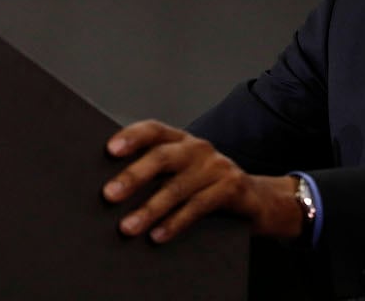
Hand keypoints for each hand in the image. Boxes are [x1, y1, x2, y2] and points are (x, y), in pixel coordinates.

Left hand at [102, 119, 301, 242]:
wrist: (255, 200)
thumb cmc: (206, 188)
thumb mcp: (181, 175)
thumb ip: (154, 176)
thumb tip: (110, 193)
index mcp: (181, 141)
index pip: (154, 130)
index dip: (132, 136)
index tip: (109, 150)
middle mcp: (199, 148)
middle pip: (163, 156)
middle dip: (134, 175)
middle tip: (110, 194)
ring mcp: (217, 166)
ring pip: (178, 186)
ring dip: (150, 209)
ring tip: (129, 227)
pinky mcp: (232, 186)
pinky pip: (199, 205)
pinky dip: (176, 222)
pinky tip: (158, 235)